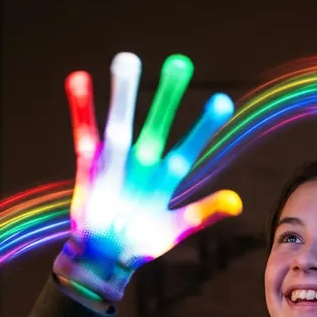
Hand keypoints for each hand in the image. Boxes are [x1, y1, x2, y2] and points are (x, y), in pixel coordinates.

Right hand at [55, 52, 242, 304]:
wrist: (104, 258)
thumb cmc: (142, 242)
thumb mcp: (175, 230)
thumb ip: (203, 214)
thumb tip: (238, 201)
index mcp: (165, 179)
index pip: (189, 148)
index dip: (204, 128)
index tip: (223, 101)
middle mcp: (142, 165)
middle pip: (157, 127)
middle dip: (167, 99)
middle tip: (180, 64)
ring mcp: (116, 165)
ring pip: (121, 125)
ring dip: (123, 95)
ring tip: (126, 58)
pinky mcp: (90, 169)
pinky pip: (85, 136)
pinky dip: (81, 110)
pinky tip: (78, 79)